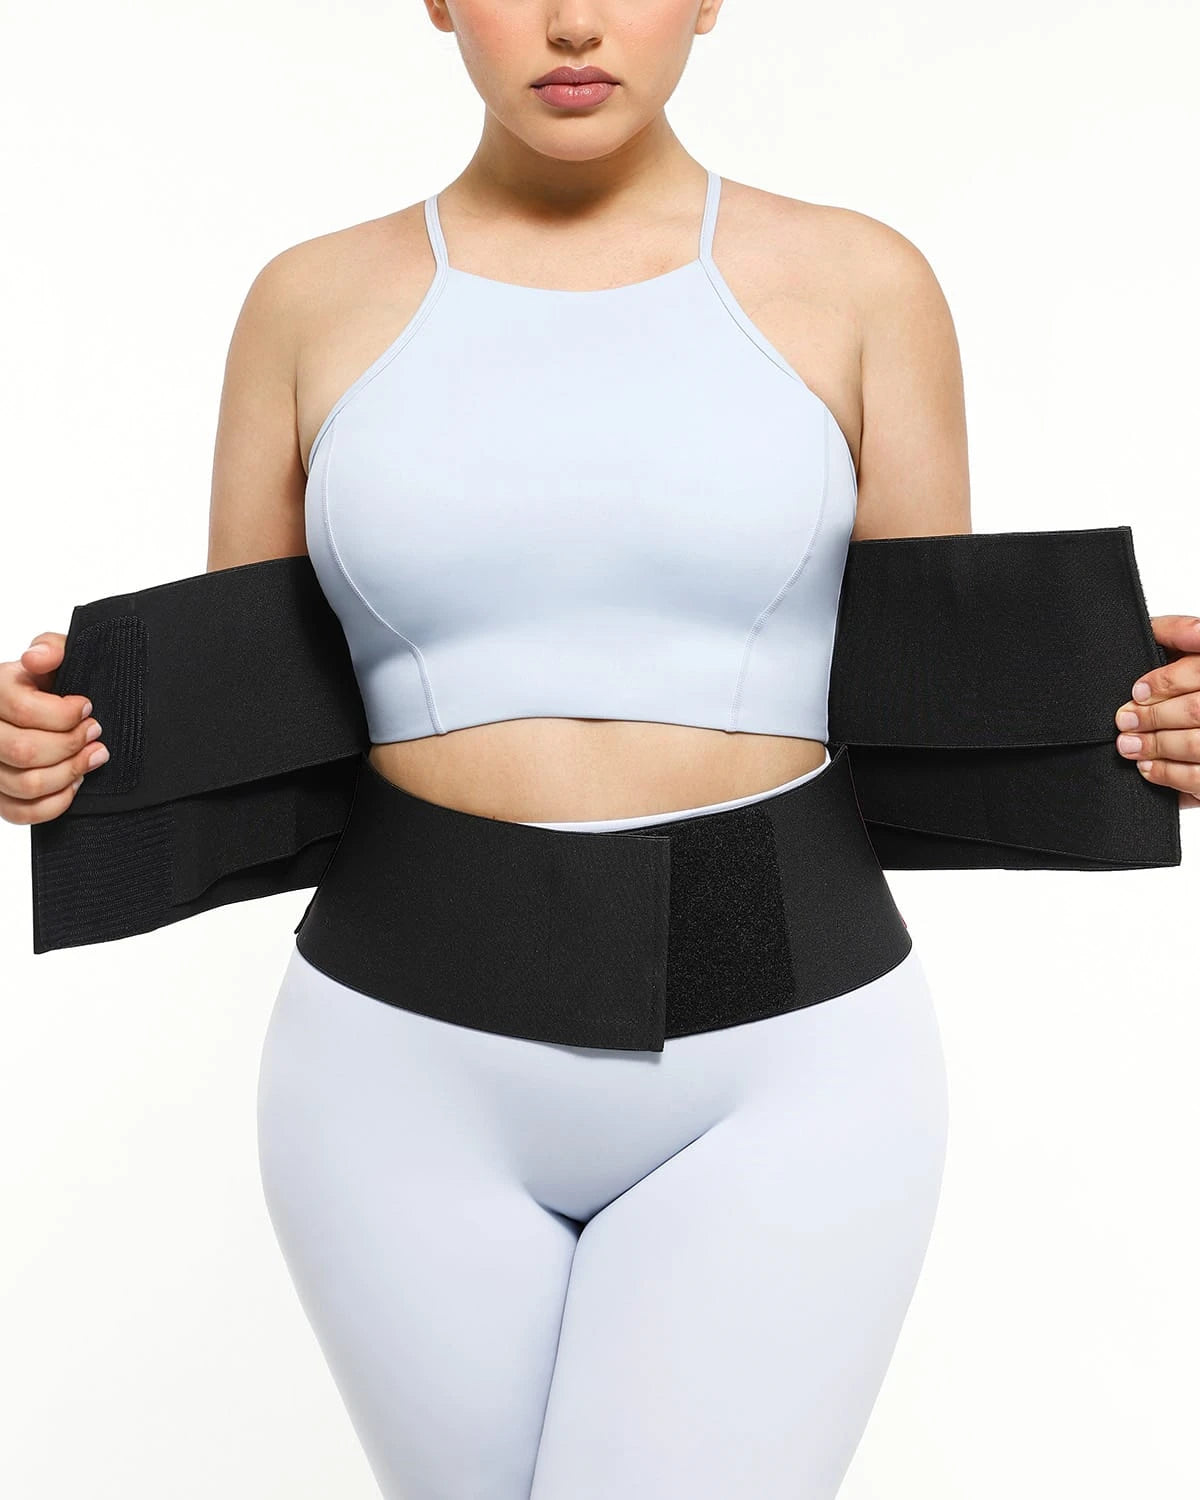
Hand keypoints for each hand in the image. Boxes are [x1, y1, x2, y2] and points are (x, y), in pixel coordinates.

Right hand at [0, 633, 106, 824]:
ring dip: (70, 773)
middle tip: (94, 734)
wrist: (38, 710)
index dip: (64, 714)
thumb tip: (38, 658)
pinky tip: (74, 783)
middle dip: (71, 745)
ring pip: (27, 785)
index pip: (24, 710)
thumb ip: (52, 648)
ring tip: (92, 757)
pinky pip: (22, 813)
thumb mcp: (53, 657)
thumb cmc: (46, 685)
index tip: (86, 707)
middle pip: (25, 751)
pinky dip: (57, 802)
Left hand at [1113, 615, 1199, 808]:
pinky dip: (1168, 774)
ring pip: (1197, 744)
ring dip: (1156, 746)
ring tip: (1127, 745)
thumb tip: (1151, 628)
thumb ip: (1180, 633)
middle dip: (1153, 717)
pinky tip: (1147, 767)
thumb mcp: (1194, 653)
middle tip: (1124, 721)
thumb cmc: (1197, 684)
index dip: (1166, 681)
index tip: (1137, 691)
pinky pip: (1198, 778)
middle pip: (1196, 710)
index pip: (1199, 670)